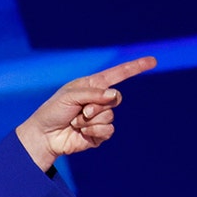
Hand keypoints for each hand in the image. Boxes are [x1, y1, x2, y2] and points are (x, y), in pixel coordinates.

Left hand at [16, 56, 156, 170]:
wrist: (43, 136)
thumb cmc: (53, 111)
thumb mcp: (70, 96)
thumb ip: (94, 94)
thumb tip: (114, 96)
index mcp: (91, 86)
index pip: (117, 75)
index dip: (135, 68)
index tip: (152, 61)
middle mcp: (97, 101)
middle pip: (116, 98)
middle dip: (98, 105)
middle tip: (82, 111)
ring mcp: (99, 118)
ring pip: (110, 116)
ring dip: (91, 120)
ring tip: (75, 122)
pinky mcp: (98, 134)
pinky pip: (108, 130)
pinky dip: (94, 131)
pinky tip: (81, 133)